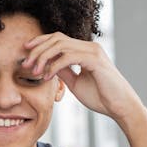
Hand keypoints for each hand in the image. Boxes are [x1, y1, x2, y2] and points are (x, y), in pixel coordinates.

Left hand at [23, 32, 145, 127]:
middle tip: (25, 64)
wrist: (120, 108)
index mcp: (84, 50)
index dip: (40, 42)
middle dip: (38, 49)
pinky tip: (47, 77)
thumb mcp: (76, 83)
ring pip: (60, 45)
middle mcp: (89, 47)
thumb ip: (63, 72)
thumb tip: (48, 65)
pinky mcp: (95, 60)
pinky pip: (69, 57)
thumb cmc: (101, 97)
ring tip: (34, 71)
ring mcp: (93, 51)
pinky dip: (55, 66)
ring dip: (44, 57)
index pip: (58, 39)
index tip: (25, 52)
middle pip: (56, 38)